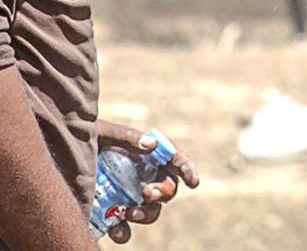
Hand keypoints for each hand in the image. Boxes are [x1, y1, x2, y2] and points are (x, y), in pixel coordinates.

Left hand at [94, 123, 197, 240]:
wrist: (53, 160)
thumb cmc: (83, 141)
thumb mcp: (103, 133)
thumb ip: (127, 138)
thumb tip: (151, 145)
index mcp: (144, 156)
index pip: (173, 161)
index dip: (187, 170)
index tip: (193, 182)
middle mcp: (140, 178)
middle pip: (166, 189)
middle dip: (163, 193)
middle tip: (148, 193)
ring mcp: (126, 198)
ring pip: (151, 212)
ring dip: (146, 214)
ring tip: (129, 213)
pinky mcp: (110, 215)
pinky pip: (124, 230)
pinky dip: (124, 233)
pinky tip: (117, 231)